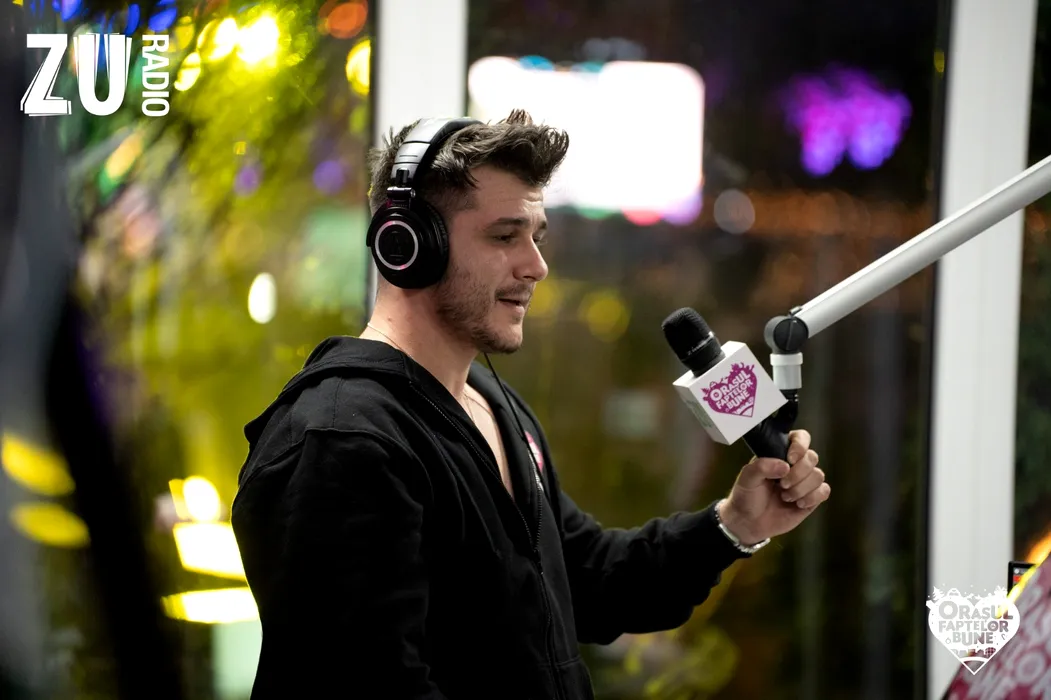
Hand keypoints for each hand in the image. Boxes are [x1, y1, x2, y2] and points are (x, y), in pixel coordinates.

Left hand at [717, 429, 829, 545]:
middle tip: (781, 484)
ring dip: (801, 488)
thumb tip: (785, 465)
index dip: (800, 445)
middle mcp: (795, 465)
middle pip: (812, 457)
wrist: (749, 522)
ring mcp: (804, 481)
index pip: (800, 438)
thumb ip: (762, 466)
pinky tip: (798, 503)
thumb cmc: (747, 496)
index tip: (790, 459)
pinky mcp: (812, 498)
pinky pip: (824, 491)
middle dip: (798, 473)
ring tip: (785, 496)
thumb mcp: (747, 478)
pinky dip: (812, 497)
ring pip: (818, 475)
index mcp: (779, 454)